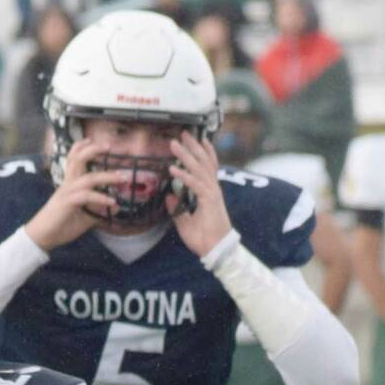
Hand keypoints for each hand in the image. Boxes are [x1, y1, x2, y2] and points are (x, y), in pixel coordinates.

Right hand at [23, 138, 122, 250]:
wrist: (43, 237)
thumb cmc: (61, 225)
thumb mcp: (84, 218)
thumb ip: (98, 211)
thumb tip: (116, 207)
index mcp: (69, 184)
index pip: (73, 159)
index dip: (81, 147)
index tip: (92, 139)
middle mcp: (67, 184)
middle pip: (78, 160)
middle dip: (93, 150)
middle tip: (109, 146)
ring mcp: (67, 193)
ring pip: (87, 178)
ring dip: (106, 176)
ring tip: (122, 178)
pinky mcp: (67, 203)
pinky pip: (86, 196)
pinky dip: (101, 198)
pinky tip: (113, 202)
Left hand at [166, 132, 232, 256]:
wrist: (216, 251)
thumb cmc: (204, 239)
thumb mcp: (184, 222)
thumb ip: (176, 208)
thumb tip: (168, 196)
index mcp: (209, 193)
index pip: (208, 167)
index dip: (203, 152)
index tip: (197, 139)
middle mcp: (213, 190)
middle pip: (204, 162)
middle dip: (193, 147)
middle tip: (183, 133)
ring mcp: (212, 194)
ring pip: (199, 169)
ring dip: (186, 156)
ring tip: (174, 145)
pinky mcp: (209, 201)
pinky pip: (195, 185)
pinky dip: (184, 176)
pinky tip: (173, 170)